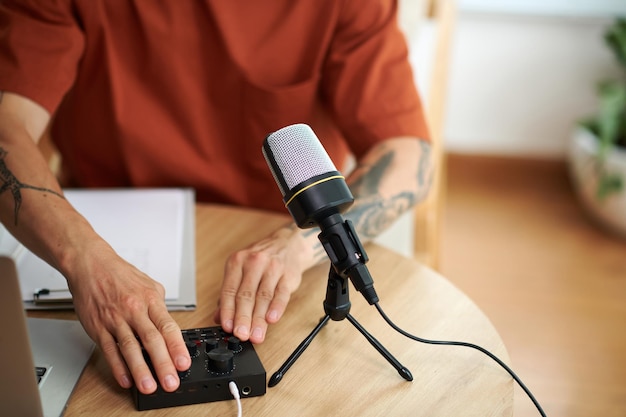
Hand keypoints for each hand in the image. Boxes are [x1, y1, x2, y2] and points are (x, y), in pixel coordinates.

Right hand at [66, 243, 190, 394]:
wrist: (91, 265)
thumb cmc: (121, 276)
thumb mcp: (150, 285)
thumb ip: (160, 307)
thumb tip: (170, 327)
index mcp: (151, 300)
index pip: (167, 327)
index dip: (176, 347)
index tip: (183, 363)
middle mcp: (134, 310)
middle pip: (151, 340)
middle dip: (163, 364)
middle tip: (171, 382)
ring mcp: (115, 320)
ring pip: (130, 348)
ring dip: (140, 370)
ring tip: (149, 386)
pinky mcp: (98, 327)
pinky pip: (109, 350)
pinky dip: (118, 366)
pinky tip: (126, 379)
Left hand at [213, 226, 314, 343]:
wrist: (288, 244)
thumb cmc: (262, 260)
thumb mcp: (241, 270)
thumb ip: (230, 294)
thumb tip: (219, 317)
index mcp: (237, 262)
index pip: (229, 290)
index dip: (227, 311)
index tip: (227, 327)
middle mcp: (253, 263)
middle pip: (246, 295)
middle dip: (243, 318)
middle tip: (241, 334)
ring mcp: (272, 268)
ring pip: (263, 297)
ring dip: (259, 319)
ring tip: (256, 335)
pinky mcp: (288, 275)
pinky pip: (281, 293)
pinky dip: (276, 307)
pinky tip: (272, 319)